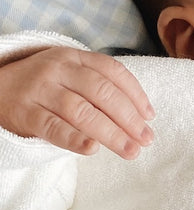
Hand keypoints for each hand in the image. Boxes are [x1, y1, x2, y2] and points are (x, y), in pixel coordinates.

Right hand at [0, 46, 153, 158]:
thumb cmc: (44, 89)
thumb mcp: (70, 76)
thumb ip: (99, 88)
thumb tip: (141, 118)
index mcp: (73, 57)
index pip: (111, 71)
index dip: (135, 94)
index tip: (150, 117)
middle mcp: (57, 70)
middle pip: (100, 92)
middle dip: (128, 118)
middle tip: (146, 140)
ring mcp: (40, 90)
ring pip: (81, 110)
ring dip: (110, 133)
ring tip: (130, 151)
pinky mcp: (26, 113)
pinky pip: (53, 127)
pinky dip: (74, 139)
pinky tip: (92, 149)